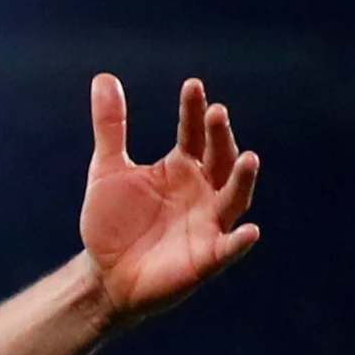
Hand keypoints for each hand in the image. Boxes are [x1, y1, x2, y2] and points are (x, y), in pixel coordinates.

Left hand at [79, 73, 262, 320]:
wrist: (105, 276)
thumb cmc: (113, 223)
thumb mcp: (107, 170)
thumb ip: (111, 127)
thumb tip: (103, 78)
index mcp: (183, 165)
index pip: (193, 131)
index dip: (193, 110)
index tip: (192, 86)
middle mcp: (203, 189)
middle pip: (219, 158)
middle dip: (219, 136)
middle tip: (216, 112)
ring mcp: (208, 223)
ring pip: (234, 197)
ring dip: (242, 179)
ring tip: (250, 158)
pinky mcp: (207, 258)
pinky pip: (228, 249)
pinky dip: (239, 242)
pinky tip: (249, 232)